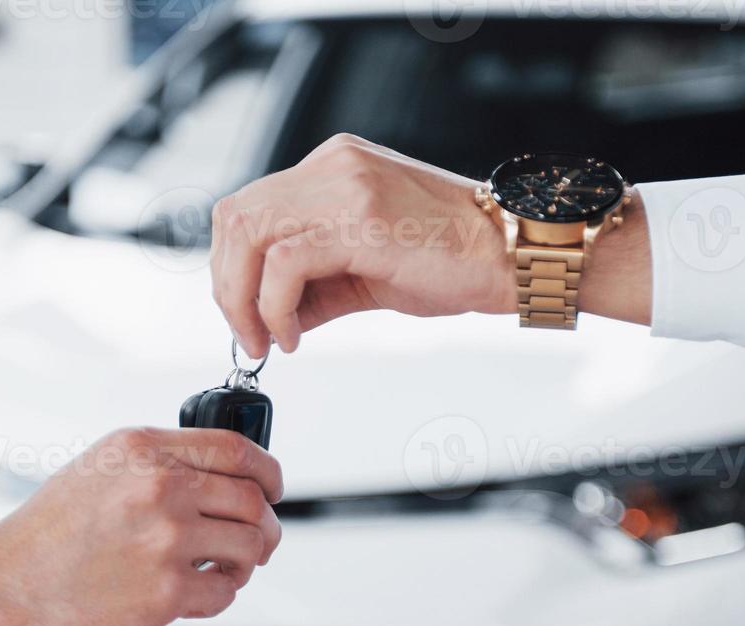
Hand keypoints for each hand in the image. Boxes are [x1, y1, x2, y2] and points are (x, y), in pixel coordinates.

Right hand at [0, 427, 284, 625]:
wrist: (1, 592)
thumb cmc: (42, 540)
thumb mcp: (97, 472)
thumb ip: (156, 466)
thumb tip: (218, 480)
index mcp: (142, 449)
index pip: (235, 448)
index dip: (268, 472)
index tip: (273, 488)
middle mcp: (159, 486)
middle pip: (252, 498)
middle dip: (265, 524)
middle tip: (259, 541)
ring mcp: (166, 538)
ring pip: (250, 545)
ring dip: (247, 562)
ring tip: (225, 570)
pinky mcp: (167, 591)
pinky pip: (225, 590)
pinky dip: (220, 595)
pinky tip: (196, 594)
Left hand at [211, 134, 651, 355]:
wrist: (518, 255)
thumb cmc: (457, 260)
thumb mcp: (370, 270)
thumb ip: (316, 286)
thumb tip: (272, 319)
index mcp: (333, 167)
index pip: (249, 208)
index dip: (232, 268)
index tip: (246, 317)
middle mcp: (333, 166)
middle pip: (234, 217)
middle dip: (227, 286)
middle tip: (248, 335)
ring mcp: (346, 186)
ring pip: (248, 234)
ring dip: (242, 299)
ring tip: (267, 339)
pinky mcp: (361, 219)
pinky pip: (283, 261)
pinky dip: (274, 306)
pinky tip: (293, 335)